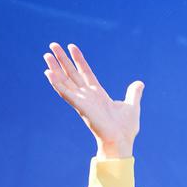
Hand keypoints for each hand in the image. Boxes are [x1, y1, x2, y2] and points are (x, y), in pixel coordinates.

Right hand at [42, 42, 143, 157]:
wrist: (121, 140)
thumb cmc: (126, 128)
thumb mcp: (132, 106)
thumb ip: (133, 93)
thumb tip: (140, 83)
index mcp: (98, 95)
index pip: (86, 73)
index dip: (79, 60)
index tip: (71, 47)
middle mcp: (88, 96)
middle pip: (72, 74)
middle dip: (62, 60)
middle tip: (53, 45)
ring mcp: (83, 101)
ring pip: (65, 81)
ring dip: (55, 69)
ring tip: (46, 55)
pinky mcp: (80, 107)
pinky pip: (66, 93)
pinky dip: (57, 83)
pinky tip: (48, 73)